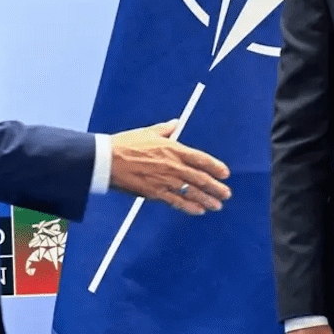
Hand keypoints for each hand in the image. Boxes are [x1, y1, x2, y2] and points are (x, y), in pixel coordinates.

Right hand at [109, 119, 231, 214]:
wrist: (107, 159)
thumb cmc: (125, 144)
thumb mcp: (148, 132)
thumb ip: (166, 129)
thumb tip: (176, 122)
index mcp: (173, 148)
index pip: (201, 158)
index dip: (215, 166)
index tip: (225, 173)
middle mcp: (173, 165)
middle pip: (201, 178)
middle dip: (216, 187)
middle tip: (226, 193)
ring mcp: (165, 180)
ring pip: (192, 192)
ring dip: (207, 200)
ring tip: (217, 205)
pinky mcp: (155, 192)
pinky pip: (177, 202)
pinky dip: (189, 207)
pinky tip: (199, 211)